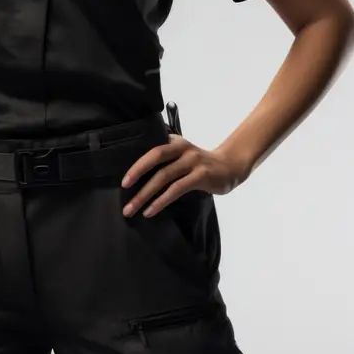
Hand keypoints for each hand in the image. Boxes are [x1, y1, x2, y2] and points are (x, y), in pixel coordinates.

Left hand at [120, 135, 248, 217]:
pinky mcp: (201, 176)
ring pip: (164, 176)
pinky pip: (176, 189)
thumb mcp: (183, 156)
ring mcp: (192, 161)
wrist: (230, 167)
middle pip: (156, 157)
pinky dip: (161, 201)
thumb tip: (137, 176)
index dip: (136, 163)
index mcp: (175, 142)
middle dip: (137, 173)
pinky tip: (151, 210)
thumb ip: (166, 160)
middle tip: (124, 189)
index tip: (123, 181)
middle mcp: (182, 149)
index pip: (152, 149)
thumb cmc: (200, 164)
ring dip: (145, 194)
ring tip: (133, 209)